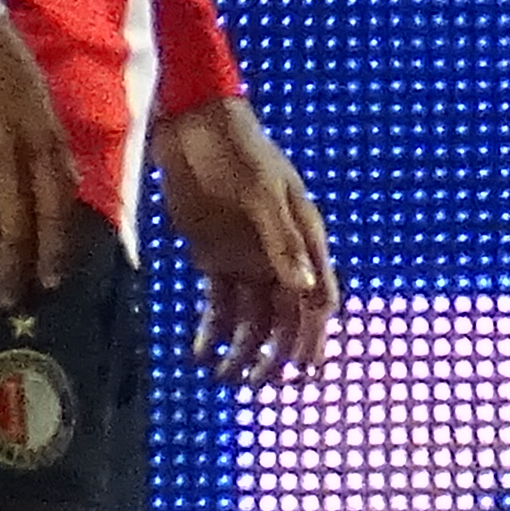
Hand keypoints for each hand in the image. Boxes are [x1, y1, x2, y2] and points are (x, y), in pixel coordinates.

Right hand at [0, 13, 77, 306]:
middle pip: (19, 215)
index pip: (56, 197)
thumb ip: (44, 135)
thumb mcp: (35, 88)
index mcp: (43, 126)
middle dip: (17, 263)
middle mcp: (14, 141)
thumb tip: (57, 178)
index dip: (54, 242)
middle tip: (11, 300)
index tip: (51, 277)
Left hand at [155, 96, 335, 381]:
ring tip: (224, 377)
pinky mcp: (215, 260)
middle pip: (286, 318)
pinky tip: (201, 353)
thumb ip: (280, 239)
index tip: (305, 370)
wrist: (192, 126)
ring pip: (252, 319)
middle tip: (258, 384)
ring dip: (242, 350)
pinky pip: (219, 306)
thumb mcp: (260, 192)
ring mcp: (248, 260)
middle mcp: (281, 256)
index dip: (314, 336)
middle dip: (277, 355)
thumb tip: (304, 287)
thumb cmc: (236, 150)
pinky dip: (212, 331)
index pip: (317, 298)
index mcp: (304, 238)